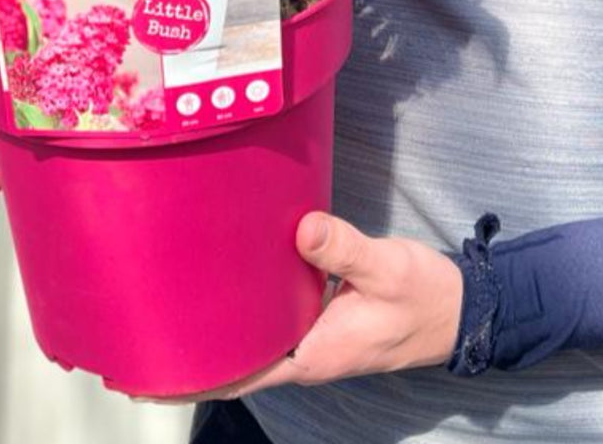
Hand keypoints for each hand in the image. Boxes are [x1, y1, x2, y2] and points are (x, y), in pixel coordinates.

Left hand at [143, 212, 463, 402]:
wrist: (460, 309)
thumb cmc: (424, 297)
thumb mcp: (386, 268)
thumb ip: (343, 248)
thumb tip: (301, 228)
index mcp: (313, 352)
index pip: (240, 372)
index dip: (193, 374)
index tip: (149, 369)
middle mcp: (306, 352)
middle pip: (236, 360)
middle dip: (191, 351)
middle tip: (142, 327)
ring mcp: (313, 337)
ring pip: (253, 340)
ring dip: (216, 330)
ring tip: (168, 307)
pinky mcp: (321, 319)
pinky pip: (273, 319)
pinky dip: (246, 311)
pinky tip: (228, 286)